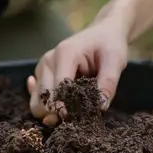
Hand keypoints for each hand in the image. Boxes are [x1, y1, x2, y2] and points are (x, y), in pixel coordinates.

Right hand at [27, 6, 132, 125]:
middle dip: (57, 114)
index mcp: (65, 54)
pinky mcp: (42, 75)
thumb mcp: (115, 61)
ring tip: (73, 112)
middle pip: (42, 99)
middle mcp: (48, 60)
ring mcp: (43, 68)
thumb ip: (108, 83)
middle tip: (77, 119)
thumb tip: (100, 108)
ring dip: (51, 112)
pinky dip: (47, 107)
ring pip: (37, 101)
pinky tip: (60, 106)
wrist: (103, 32)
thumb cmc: (109, 44)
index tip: (77, 120)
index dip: (65, 108)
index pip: (58, 88)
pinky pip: (36, 97)